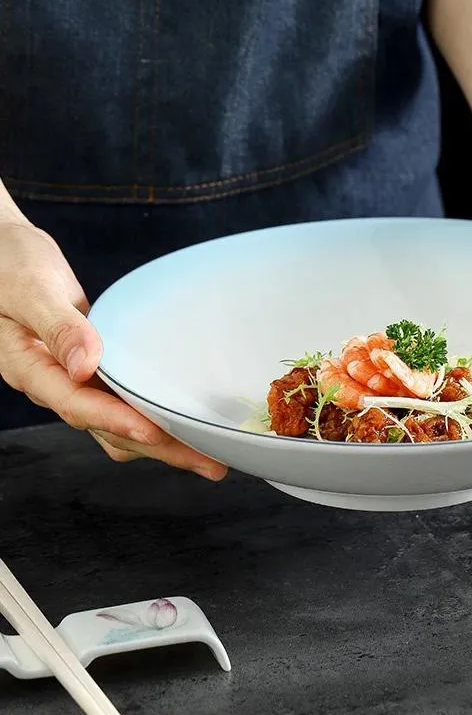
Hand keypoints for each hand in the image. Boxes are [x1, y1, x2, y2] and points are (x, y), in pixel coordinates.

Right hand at [0, 222, 227, 479]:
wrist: (2, 252)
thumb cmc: (7, 264)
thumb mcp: (27, 290)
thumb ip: (57, 326)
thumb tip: (85, 365)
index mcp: (30, 367)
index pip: (77, 404)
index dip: (117, 421)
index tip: (155, 432)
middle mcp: (53, 382)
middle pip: (108, 426)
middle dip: (158, 447)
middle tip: (209, 463)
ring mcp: (72, 377)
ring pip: (118, 420)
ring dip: (161, 438)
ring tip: (207, 452)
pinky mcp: (90, 367)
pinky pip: (121, 399)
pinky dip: (150, 411)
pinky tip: (181, 417)